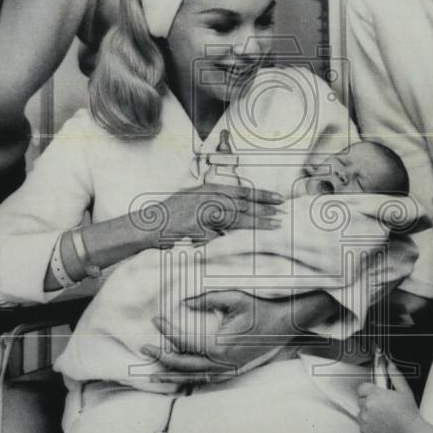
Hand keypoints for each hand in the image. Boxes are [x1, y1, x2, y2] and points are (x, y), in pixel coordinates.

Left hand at [143, 290, 300, 384]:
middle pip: (183, 365)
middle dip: (161, 357)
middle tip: (143, 348)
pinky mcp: (232, 371)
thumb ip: (207, 299)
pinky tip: (178, 377)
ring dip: (171, 374)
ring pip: (193, 377)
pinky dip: (189, 379)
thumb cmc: (260, 308)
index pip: (185, 341)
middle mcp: (222, 363)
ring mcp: (228, 370)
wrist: (285, 323)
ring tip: (151, 373)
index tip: (155, 318)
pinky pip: (206, 379)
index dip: (167, 330)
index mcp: (220, 346)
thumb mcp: (234, 298)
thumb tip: (184, 302)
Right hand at [145, 184, 283, 246]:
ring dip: (257, 222)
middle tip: (283, 212)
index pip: (241, 190)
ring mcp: (202, 213)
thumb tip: (232, 203)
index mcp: (208, 189)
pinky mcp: (198, 228)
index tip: (278, 197)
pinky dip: (234, 239)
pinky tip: (250, 243)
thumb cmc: (171, 213)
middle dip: (264, 208)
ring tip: (276, 225)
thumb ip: (212, 198)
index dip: (261, 194)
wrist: (149, 225)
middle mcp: (207, 198)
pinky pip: (220, 236)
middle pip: (243, 203)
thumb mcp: (192, 197)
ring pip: (237, 218)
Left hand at [356, 361, 418, 432]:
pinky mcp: (364, 430)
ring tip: (382, 416)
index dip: (368, 391)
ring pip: (361, 412)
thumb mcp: (404, 391)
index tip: (375, 395)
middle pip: (361, 400)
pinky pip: (362, 424)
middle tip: (382, 407)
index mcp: (375, 394)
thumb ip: (395, 376)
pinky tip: (380, 424)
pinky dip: (368, 425)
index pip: (362, 388)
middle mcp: (368, 406)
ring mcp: (365, 418)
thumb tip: (391, 365)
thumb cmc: (408, 413)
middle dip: (369, 402)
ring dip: (368, 413)